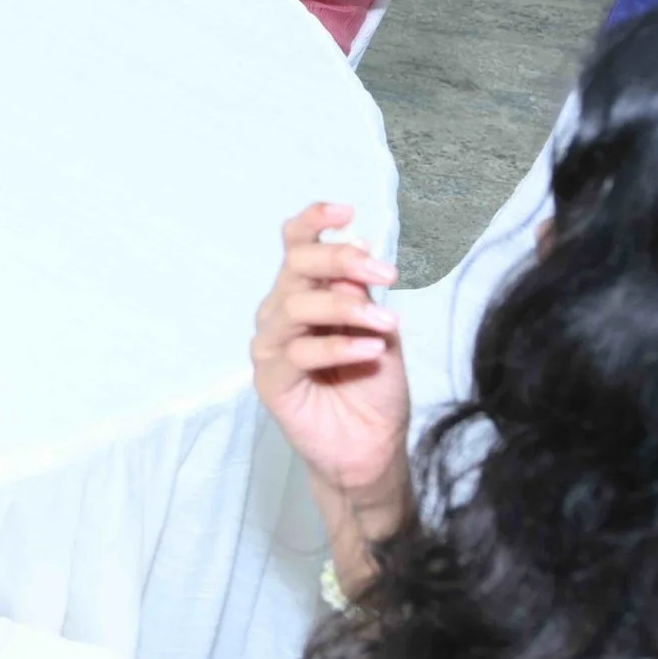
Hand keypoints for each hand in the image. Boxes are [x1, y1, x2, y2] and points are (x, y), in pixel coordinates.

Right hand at [251, 203, 408, 504]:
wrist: (373, 449)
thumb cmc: (374, 387)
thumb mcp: (380, 330)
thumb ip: (363, 294)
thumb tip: (354, 248)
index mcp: (305, 293)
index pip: (295, 244)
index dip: (313, 221)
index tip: (346, 209)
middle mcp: (281, 311)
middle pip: (294, 267)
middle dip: (339, 259)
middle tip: (385, 272)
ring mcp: (271, 345)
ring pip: (295, 306)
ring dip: (346, 307)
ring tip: (386, 323)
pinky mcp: (271, 380)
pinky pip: (299, 352)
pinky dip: (338, 346)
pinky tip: (370, 349)